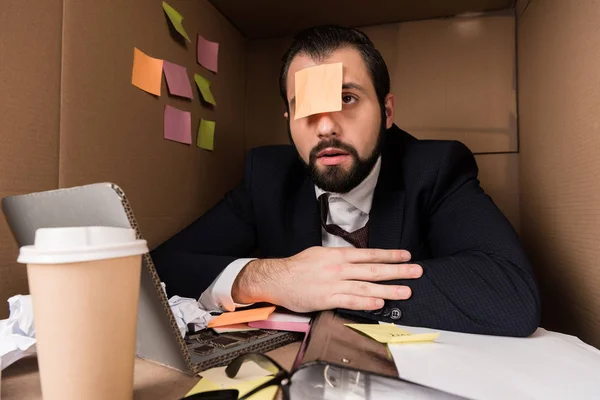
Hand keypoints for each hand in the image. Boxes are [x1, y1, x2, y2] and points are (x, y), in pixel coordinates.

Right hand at [231, 247, 422, 312]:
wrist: (276, 278)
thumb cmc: (298, 267)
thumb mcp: (320, 255)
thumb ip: (340, 258)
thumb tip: (359, 260)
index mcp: (337, 255)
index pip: (369, 254)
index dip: (389, 255)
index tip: (406, 256)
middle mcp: (338, 267)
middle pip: (373, 269)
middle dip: (397, 270)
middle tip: (416, 271)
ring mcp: (333, 283)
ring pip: (366, 285)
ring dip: (388, 289)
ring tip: (406, 291)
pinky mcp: (326, 298)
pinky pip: (350, 300)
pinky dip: (366, 301)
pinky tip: (380, 303)